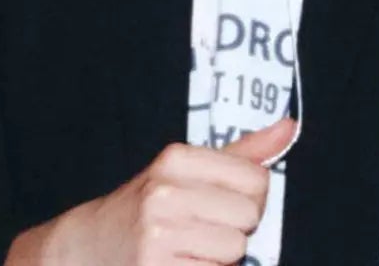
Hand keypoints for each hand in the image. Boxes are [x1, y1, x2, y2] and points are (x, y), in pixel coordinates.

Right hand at [6, 115, 296, 265]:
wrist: (90, 247)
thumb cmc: (149, 207)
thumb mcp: (187, 171)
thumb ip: (242, 152)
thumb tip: (288, 126)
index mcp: (175, 158)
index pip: (255, 179)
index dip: (250, 198)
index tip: (226, 202)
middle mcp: (165, 192)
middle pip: (248, 218)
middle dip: (235, 229)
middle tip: (203, 229)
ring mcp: (159, 235)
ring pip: (235, 250)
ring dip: (220, 256)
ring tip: (190, 248)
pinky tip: (182, 263)